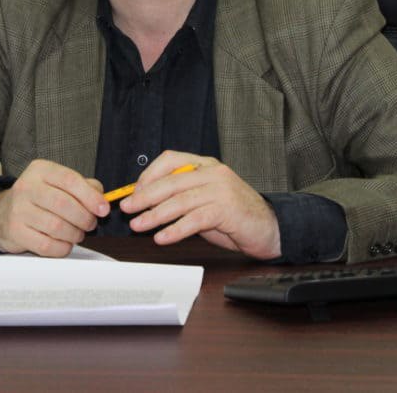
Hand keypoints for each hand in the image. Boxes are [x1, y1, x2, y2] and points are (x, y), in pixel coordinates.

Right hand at [0, 159, 108, 256]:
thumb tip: (102, 199)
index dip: (91, 196)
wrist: (1, 213)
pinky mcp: (15, 232)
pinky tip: (65, 244)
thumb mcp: (58, 183)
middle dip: (84, 218)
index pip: (70, 180)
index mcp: (40, 170)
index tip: (103, 209)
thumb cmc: (39, 198)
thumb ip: (84, 186)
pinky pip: (46, 245)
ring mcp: (18, 210)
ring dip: (75, 234)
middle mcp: (26, 187)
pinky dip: (62, 248)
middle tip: (90, 224)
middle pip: (64, 204)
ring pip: (57, 226)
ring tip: (78, 234)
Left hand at [119, 151, 281, 259]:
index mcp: (205, 164)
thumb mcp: (203, 201)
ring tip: (139, 226)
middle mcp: (213, 172)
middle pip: (171, 181)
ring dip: (155, 215)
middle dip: (144, 196)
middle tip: (127, 209)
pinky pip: (195, 219)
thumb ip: (180, 198)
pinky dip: (175, 229)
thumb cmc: (234, 216)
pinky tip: (162, 238)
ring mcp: (221, 189)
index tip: (132, 192)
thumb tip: (146, 204)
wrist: (269, 228)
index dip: (148, 176)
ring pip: (180, 200)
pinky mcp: (227, 209)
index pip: (170, 160)